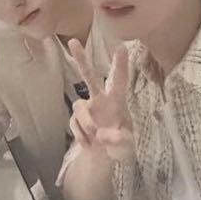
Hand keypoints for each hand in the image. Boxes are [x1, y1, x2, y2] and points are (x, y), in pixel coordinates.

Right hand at [68, 41, 133, 161]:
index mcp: (117, 102)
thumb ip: (119, 140)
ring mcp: (87, 109)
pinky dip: (81, 135)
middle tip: (73, 41)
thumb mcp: (127, 147)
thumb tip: (103, 133)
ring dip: (86, 122)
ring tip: (95, 136)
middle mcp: (100, 100)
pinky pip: (74, 123)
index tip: (121, 46)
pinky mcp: (76, 119)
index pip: (119, 81)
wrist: (104, 158)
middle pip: (89, 76)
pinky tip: (88, 144)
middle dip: (81, 59)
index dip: (120, 64)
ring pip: (79, 107)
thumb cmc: (120, 146)